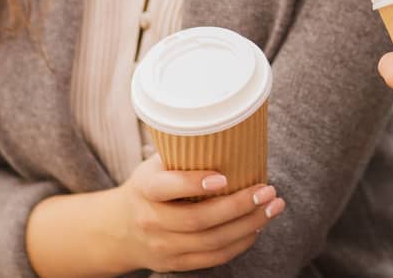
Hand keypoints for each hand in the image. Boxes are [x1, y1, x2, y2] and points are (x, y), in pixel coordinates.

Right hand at [111, 155, 285, 273]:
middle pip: (198, 220)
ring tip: (272, 207)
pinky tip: (257, 226)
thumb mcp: (154, 166)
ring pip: (212, 242)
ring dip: (249, 225)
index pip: (166, 188)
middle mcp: (151, 221)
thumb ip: (183, 152)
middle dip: (239, 206)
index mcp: (145, 189)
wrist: (120, 230)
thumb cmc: (149, 188)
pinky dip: (240, 243)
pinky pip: (214, 257)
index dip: (194, 183)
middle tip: (268, 190)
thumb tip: (231, 127)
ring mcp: (163, 247)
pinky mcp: (176, 263)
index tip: (223, 176)